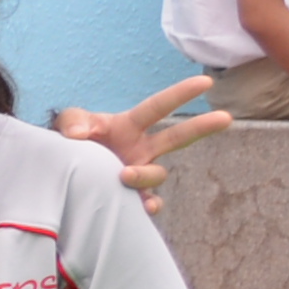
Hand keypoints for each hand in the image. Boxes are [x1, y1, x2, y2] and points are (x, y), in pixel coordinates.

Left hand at [51, 77, 231, 214]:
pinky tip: (145, 207)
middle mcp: (142, 149)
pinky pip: (149, 202)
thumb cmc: (71, 142)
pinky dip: (150, 205)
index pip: (157, 107)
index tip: (205, 82)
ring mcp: (139, 173)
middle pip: (177, 138)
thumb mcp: (69, 124)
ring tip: (124, 174)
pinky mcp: (132, 196)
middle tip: (225, 118)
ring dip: (144, 174)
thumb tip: (78, 134)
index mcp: (130, 126)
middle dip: (201, 127)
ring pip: (157, 174)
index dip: (180, 94)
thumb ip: (72, 121)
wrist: (62, 172)